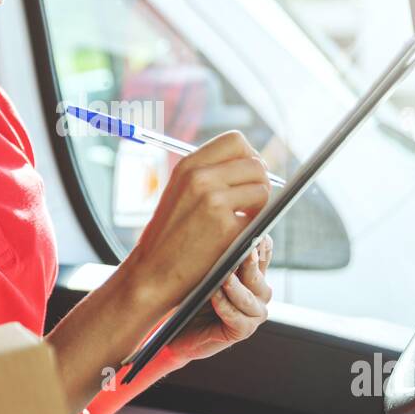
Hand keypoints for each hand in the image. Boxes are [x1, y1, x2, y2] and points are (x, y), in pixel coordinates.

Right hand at [118, 130, 273, 319]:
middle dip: (260, 182)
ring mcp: (214, 201)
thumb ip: (210, 174)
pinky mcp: (226, 228)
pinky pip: (260, 217)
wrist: (152, 273)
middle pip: (255, 163)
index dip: (249, 156)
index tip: (247, 174)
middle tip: (251, 201)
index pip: (236, 140)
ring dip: (260, 205)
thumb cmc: (170, 236)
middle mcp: (200, 178)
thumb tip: (254, 163)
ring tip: (242, 219)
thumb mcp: (180, 192)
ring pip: (263, 188)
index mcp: (188, 165)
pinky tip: (235, 236)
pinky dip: (253, 227)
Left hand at [167, 233, 273, 363]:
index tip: (252, 233)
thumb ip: (217, 256)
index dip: (260, 242)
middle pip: (257, 275)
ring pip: (248, 297)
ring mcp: (254, 313)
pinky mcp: (244, 331)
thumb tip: (219, 231)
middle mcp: (260, 292)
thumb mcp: (206, 272)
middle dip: (248, 263)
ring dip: (235, 287)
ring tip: (224, 278)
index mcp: (253, 272)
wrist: (182, 332)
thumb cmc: (193, 298)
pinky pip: (237, 317)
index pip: (264, 251)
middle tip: (243, 251)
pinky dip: (224, 306)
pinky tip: (214, 297)